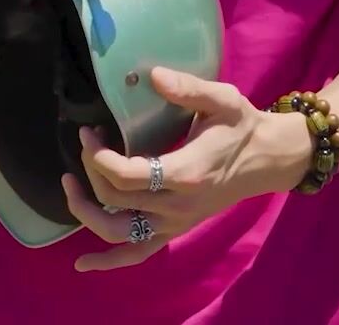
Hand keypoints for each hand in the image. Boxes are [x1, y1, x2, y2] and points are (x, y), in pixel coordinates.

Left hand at [61, 67, 312, 271]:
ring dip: (87, 214)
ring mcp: (175, 223)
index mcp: (186, 174)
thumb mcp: (222, 100)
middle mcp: (177, 206)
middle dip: (90, 171)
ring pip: (119, 234)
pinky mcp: (174, 230)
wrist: (268, 159)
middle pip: (115, 200)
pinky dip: (110, 262)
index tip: (88, 132)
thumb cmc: (242, 127)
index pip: (126, 175)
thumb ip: (188, 89)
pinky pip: (138, 254)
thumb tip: (153, 75)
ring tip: (69, 186)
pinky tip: (83, 264)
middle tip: (86, 143)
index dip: (98, 156)